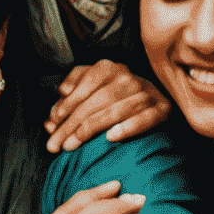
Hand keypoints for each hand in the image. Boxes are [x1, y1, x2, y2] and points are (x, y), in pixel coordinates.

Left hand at [47, 62, 170, 152]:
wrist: (155, 103)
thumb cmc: (114, 99)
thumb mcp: (90, 92)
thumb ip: (68, 102)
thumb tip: (50, 120)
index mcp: (109, 68)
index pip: (85, 84)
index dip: (68, 103)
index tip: (54, 121)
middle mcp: (128, 78)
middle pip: (96, 101)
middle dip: (72, 123)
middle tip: (56, 144)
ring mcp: (147, 93)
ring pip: (115, 111)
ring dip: (91, 129)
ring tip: (72, 145)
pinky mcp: (162, 110)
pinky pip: (144, 119)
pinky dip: (126, 128)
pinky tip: (110, 138)